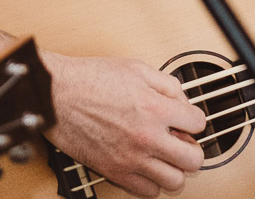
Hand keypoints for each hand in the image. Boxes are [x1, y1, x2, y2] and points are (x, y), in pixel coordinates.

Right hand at [40, 51, 204, 197]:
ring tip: (164, 156)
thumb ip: (166, 84)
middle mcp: (147, 136)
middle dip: (191, 149)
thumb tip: (181, 99)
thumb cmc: (88, 79)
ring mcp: (132, 158)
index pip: (199, 123)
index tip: (186, 120)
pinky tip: (145, 166)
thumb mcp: (135, 68)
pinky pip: (148, 191)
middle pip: (194, 159)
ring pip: (175, 181)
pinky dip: (151, 182)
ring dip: (174, 169)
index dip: (194, 120)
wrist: (55, 95)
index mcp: (155, 108)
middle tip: (181, 142)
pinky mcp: (115, 172)